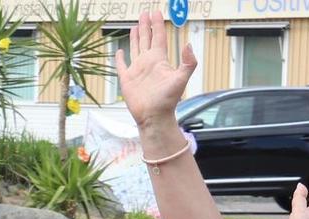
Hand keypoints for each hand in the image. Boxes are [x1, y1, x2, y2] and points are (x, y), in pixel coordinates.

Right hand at [116, 11, 196, 129]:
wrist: (154, 117)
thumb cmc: (168, 101)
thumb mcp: (180, 79)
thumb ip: (188, 62)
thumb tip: (188, 44)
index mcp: (159, 60)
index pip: (158, 36)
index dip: (157, 24)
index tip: (156, 12)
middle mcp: (148, 62)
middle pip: (147, 39)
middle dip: (146, 26)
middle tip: (145, 13)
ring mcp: (137, 70)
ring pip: (136, 48)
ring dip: (135, 37)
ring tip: (135, 26)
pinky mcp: (127, 79)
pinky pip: (122, 65)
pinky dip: (120, 58)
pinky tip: (120, 51)